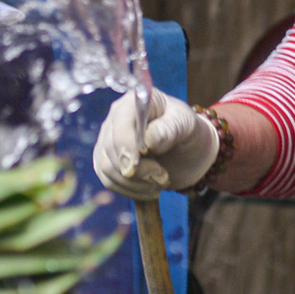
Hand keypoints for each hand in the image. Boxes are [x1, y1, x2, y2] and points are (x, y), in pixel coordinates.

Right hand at [92, 89, 217, 199]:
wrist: (187, 149)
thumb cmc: (187, 130)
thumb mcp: (186, 124)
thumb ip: (169, 129)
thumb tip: (148, 140)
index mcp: (133, 102)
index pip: (120, 124)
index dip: (126, 146)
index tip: (137, 166)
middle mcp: (115, 119)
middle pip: (112, 149)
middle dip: (138, 170)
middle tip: (163, 176)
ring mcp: (108, 140)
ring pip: (107, 168)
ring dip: (135, 183)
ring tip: (160, 182)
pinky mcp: (107, 161)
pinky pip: (109, 180)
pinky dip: (130, 190)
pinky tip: (149, 190)